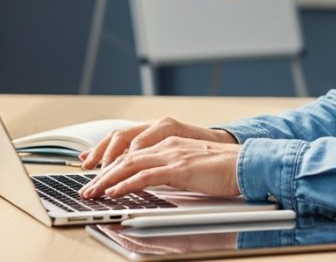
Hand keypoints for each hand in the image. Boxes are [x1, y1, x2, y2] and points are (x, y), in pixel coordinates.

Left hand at [79, 135, 241, 198]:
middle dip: (102, 173)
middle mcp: (168, 145)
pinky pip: (146, 175)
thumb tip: (153, 185)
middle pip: (125, 156)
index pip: (132, 150)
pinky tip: (115, 192)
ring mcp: (173, 155)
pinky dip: (126, 184)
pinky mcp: (180, 168)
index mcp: (171, 143)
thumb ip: (172, 172)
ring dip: (107, 180)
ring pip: (129, 164)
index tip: (95, 175)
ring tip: (92, 192)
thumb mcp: (192, 168)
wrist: (249, 164)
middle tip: (87, 188)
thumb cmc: (226, 170)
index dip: (110, 162)